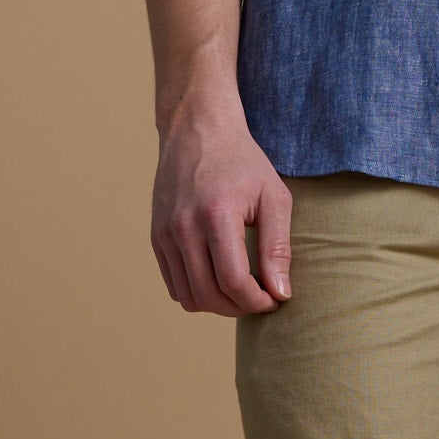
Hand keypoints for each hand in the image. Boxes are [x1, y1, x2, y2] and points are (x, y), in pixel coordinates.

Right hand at [151, 102, 292, 313]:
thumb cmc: (242, 162)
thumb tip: (281, 293)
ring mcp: (164, 234)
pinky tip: (219, 278)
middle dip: (240, 308)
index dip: (257, 301)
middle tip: (262, 298)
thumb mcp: (274, 198)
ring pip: (188, 297)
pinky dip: (197, 293)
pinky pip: (174, 285)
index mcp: (216, 215)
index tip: (275, 298)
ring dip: (218, 305)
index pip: (233, 282)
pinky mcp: (156, 237)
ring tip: (242, 290)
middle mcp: (183, 227)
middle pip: (209, 296)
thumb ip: (278, 247)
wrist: (197, 130)